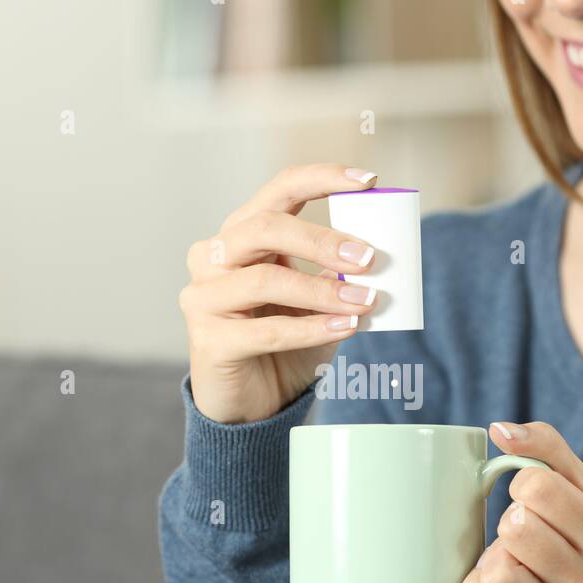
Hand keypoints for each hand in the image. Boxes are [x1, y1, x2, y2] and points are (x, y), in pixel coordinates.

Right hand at [180, 163, 383, 424]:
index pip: (280, 190)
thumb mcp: (318, 302)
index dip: (323, 178)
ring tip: (365, 301)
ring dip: (323, 290)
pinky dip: (313, 328)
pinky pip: (267, 330)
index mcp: (242, 234)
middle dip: (323, 240)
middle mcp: (213, 257)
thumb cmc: (285, 345)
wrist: (254, 404)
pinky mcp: (208, 340)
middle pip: (266, 227)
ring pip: (266, 280)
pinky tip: (346, 327)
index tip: (369, 181)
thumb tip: (378, 256)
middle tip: (369, 258)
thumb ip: (339, 276)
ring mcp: (204, 297)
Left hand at [459, 421, 582, 582]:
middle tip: (527, 528)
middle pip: (513, 529)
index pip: (535, 488)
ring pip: (495, 574)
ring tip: (514, 555)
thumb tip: (498, 430)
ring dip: (495, 557)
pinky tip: (492, 582)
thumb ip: (544, 445)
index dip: (526, 484)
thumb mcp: (582, 481)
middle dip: (512, 519)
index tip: (539, 498)